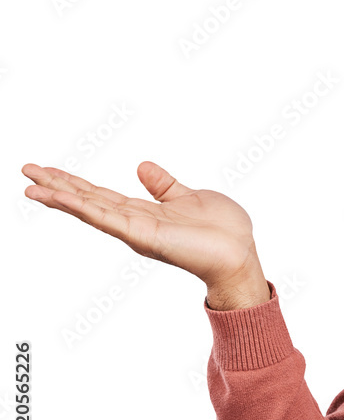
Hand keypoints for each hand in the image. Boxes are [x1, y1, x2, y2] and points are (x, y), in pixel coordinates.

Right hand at [21, 161, 268, 305]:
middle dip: (57, 186)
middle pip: (88, 200)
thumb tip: (141, 166)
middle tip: (26, 171)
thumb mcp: (190, 196)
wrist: (240, 253)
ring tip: (31, 184)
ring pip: (91, 209)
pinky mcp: (144, 236)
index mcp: (144, 213)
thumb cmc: (223, 230)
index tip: (48, 170)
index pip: (101, 195)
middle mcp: (135, 223)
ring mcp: (137, 231)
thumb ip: (164, 185)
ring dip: (60, 196)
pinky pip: (108, 219)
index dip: (75, 183)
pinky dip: (83, 207)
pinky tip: (61, 197)